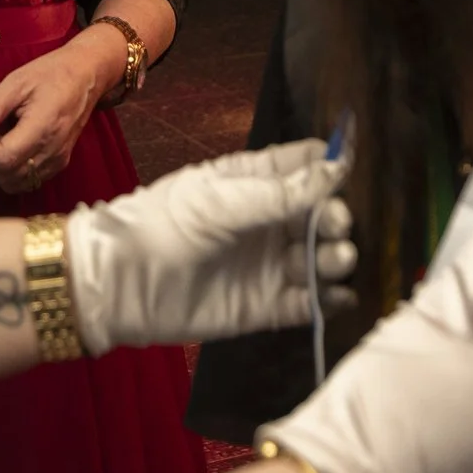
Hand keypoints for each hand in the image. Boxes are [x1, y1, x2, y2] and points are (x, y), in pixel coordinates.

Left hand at [0, 28, 121, 193]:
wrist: (86, 75)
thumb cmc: (53, 72)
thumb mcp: (16, 82)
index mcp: (43, 127)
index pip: (2, 157)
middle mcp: (51, 151)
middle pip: (5, 174)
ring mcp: (56, 161)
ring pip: (13, 181)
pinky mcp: (57, 163)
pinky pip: (25, 178)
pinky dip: (6, 169)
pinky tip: (3, 144)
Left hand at [62, 139, 355, 356]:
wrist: (120, 284)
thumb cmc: (162, 225)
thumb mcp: (220, 200)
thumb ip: (279, 192)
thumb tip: (334, 169)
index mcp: (253, 182)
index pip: (306, 166)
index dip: (332, 166)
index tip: (351, 170)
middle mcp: (267, 221)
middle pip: (321, 214)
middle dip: (336, 217)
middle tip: (335, 224)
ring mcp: (268, 264)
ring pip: (320, 259)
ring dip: (335, 257)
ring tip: (334, 258)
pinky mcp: (266, 306)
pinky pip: (310, 304)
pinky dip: (330, 300)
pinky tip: (338, 294)